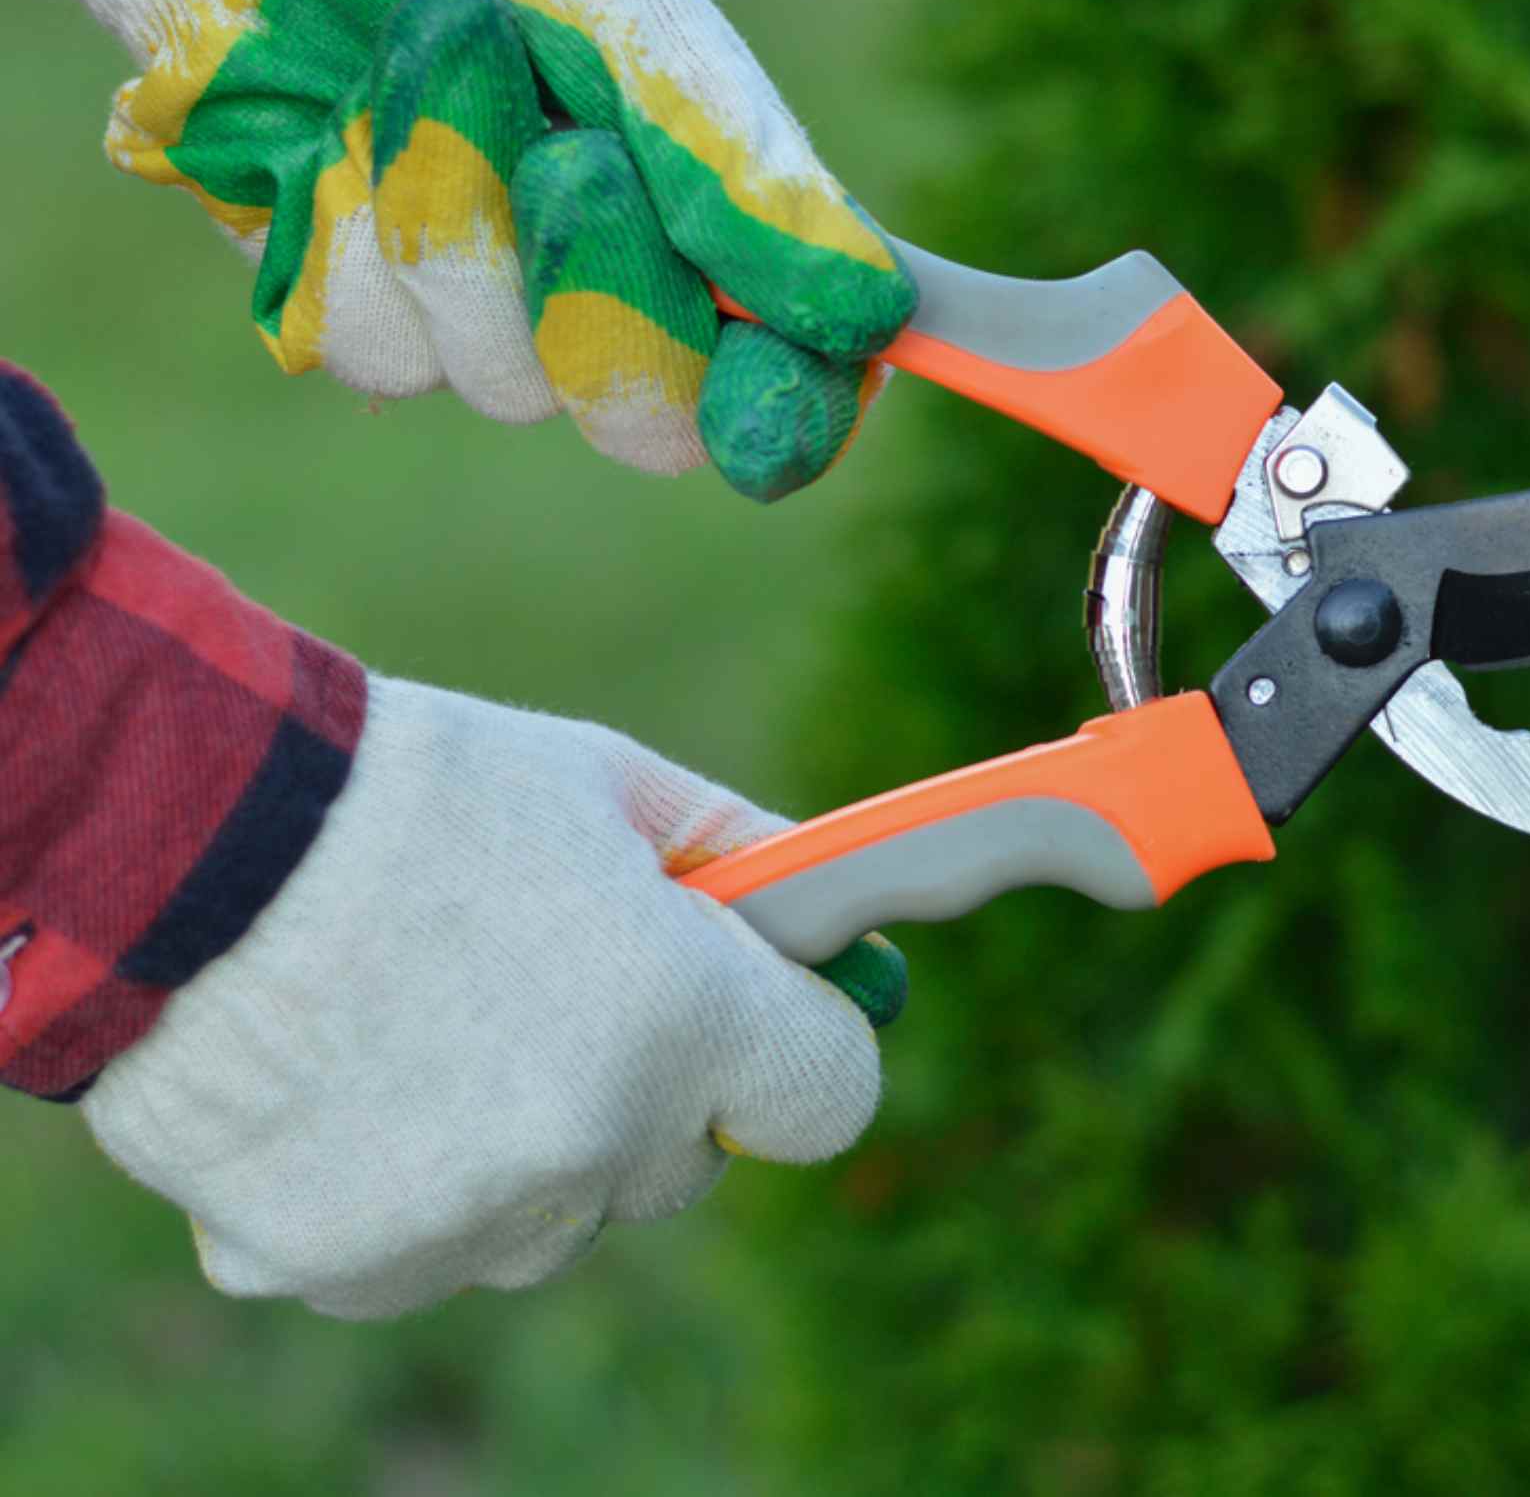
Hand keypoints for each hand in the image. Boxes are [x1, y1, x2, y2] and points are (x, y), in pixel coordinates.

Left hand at [0, 0, 912, 499]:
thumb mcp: (640, 28)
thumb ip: (745, 179)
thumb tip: (873, 315)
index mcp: (721, 231)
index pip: (789, 383)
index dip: (788, 415)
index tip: (761, 416)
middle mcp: (615, 298)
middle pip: (645, 420)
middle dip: (605, 287)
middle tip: (572, 149)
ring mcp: (483, 320)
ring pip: (498, 376)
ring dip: (462, 204)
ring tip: (438, 59)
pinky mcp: (357, 312)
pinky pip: (376, 343)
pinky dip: (360, 219)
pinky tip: (341, 125)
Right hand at [79, 675, 883, 1319]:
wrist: (178, 850)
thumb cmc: (410, 795)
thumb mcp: (603, 782)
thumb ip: (739, 855)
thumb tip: (832, 910)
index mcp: (685, 1016)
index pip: (830, 1094)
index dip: (797, 1047)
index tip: (758, 1018)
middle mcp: (595, 1141)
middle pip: (678, 1164)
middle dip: (642, 1090)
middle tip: (546, 996)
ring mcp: (471, 1220)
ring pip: (548, 1221)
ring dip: (516, 1151)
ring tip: (414, 1028)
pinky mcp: (348, 1265)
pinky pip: (419, 1254)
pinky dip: (390, 1193)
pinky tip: (336, 1088)